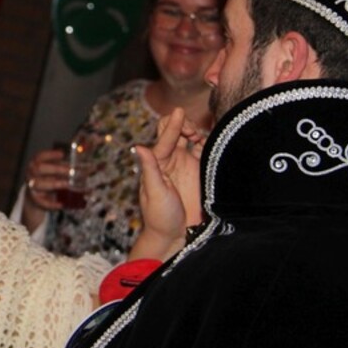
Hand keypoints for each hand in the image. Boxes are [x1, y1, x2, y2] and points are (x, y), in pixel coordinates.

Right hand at [20, 148, 68, 231]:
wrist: (36, 195)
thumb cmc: (49, 178)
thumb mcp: (56, 170)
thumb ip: (67, 167)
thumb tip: (91, 168)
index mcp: (36, 162)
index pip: (40, 156)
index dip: (50, 154)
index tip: (62, 154)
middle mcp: (31, 173)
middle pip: (40, 168)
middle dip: (56, 169)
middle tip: (71, 171)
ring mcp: (31, 186)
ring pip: (39, 184)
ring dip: (55, 184)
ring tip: (68, 185)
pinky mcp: (34, 199)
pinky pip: (41, 201)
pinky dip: (52, 204)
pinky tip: (61, 204)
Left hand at [128, 108, 203, 261]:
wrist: (176, 236)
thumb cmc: (160, 217)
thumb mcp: (155, 192)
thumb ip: (150, 169)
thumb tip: (138, 147)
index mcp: (157, 162)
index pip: (165, 137)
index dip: (173, 124)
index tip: (180, 112)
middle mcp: (171, 159)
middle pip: (175, 130)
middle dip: (183, 124)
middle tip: (191, 133)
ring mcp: (186, 163)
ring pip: (190, 136)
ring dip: (195, 130)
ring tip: (198, 138)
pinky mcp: (200, 169)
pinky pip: (203, 148)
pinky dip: (206, 140)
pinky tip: (209, 142)